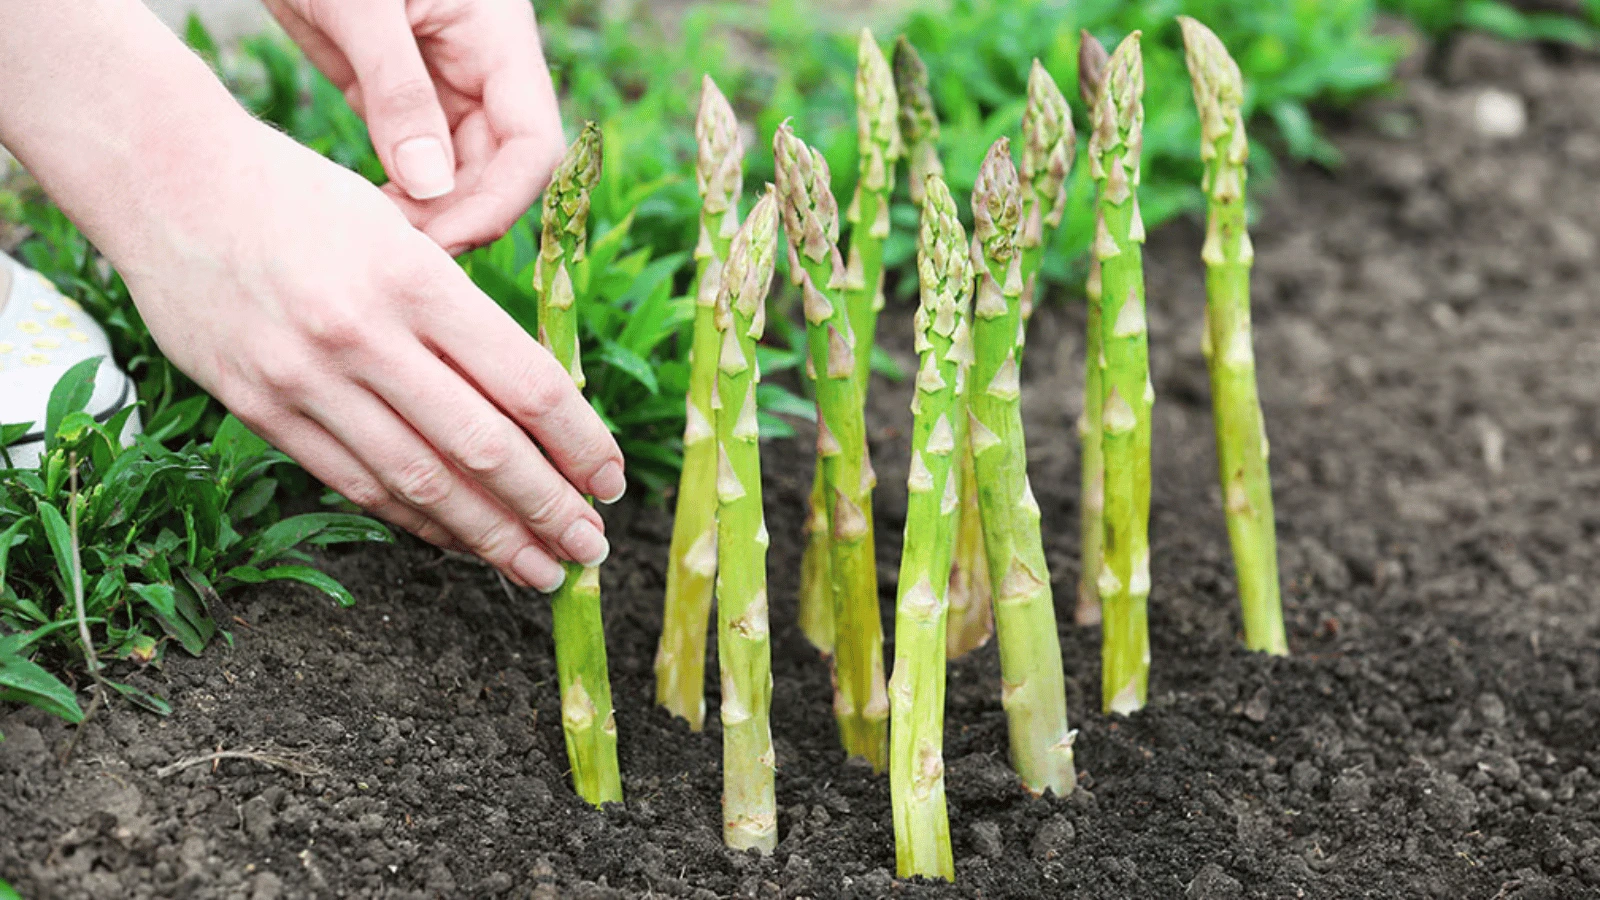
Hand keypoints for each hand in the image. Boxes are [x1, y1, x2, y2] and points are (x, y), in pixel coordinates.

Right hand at [121, 119, 623, 590]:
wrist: (169, 181)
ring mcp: (306, 379)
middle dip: (549, 509)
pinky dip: (417, 521)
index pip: (527, 384)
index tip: (612, 480)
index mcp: (418, 280)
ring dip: (489, 537)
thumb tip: (538, 411)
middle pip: (483, 448)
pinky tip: (459, 542)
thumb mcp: (404, 234)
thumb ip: (462, 320)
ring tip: (538, 568)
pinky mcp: (260, 410)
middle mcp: (365, 335)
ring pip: (421, 482)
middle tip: (591, 549)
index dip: (581, 444)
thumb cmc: (306, 200)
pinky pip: (356, 484)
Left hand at [263, 0, 564, 254]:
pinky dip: (401, 195)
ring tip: (376, 234)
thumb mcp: (358, 4)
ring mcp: (441, 81)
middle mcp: (482, 65)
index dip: (502, 200)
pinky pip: (417, 159)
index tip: (444, 238)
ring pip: (461, 172)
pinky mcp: (395, 91)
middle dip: (459, 215)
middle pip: (501, 167)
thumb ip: (398, 92)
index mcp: (497, 36)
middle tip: (397, 250)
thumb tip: (431, 186)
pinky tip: (365, 211)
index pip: (534, 142)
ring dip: (430, 213)